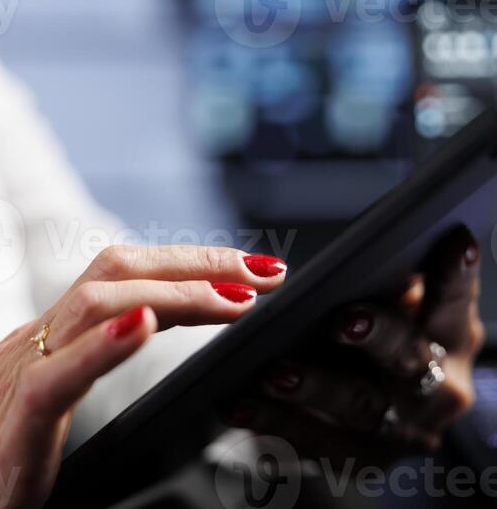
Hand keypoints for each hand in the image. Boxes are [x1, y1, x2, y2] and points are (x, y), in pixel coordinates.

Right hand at [0, 245, 286, 507]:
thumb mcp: (44, 392)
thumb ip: (87, 359)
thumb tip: (146, 326)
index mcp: (54, 333)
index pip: (128, 275)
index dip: (191, 264)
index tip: (249, 270)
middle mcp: (41, 337)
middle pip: (120, 267)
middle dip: (198, 260)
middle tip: (265, 270)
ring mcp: (23, 371)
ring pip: (97, 303)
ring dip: (174, 292)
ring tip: (231, 295)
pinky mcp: (11, 424)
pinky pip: (56, 376)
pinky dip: (104, 345)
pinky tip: (145, 325)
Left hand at [224, 227, 483, 468]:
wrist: (378, 402)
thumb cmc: (382, 324)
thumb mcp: (398, 295)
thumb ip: (395, 269)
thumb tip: (382, 235)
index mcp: (452, 337)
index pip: (455, 302)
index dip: (456, 276)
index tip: (450, 243)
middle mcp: (438, 389)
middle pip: (409, 360)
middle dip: (376, 338)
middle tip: (341, 320)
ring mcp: (400, 431)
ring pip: (358, 409)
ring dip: (315, 390)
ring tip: (275, 371)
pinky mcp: (357, 458)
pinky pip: (310, 441)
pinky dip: (272, 421)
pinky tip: (238, 401)